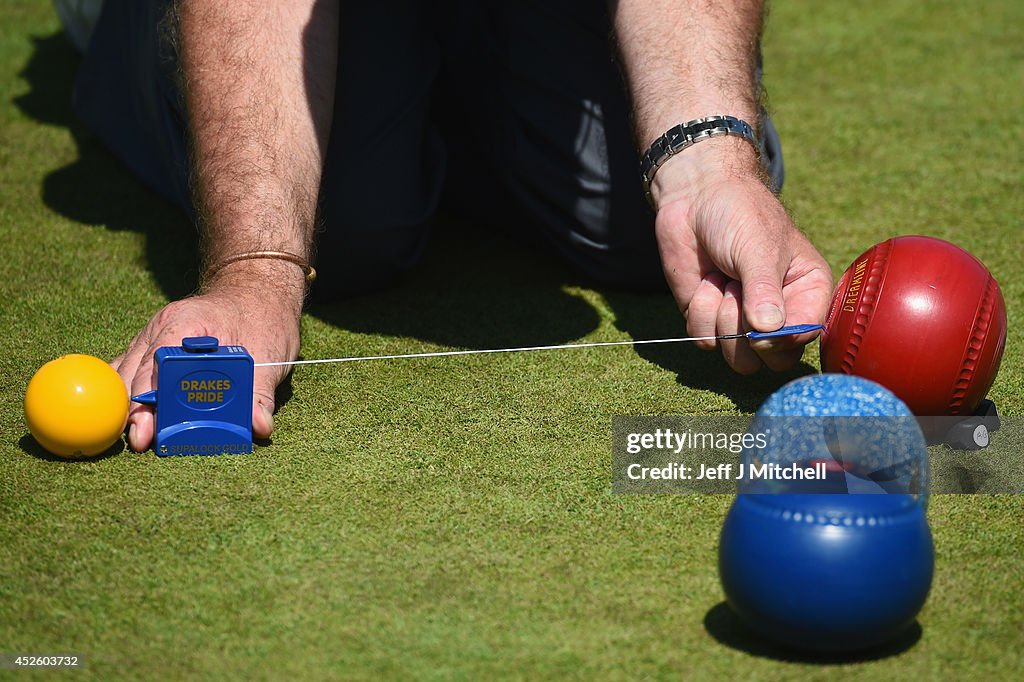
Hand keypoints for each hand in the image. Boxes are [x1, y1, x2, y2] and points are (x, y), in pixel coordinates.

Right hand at [111, 265, 302, 450]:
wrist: (258, 294)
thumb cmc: (262, 319)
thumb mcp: (268, 356)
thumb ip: (260, 394)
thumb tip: (259, 427)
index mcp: (183, 323)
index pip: (156, 365)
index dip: (150, 400)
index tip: (149, 431)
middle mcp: (159, 329)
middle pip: (134, 374)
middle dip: (136, 411)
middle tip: (142, 443)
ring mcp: (152, 338)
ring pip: (127, 376)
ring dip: (133, 406)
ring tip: (140, 437)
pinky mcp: (152, 349)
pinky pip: (132, 374)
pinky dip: (135, 396)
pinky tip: (140, 418)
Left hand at [651, 139, 832, 373]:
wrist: (694, 199)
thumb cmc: (739, 215)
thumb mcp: (759, 248)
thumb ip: (764, 290)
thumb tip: (768, 333)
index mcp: (808, 293)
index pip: (806, 338)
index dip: (782, 338)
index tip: (762, 321)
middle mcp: (779, 315)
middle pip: (773, 361)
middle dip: (748, 336)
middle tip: (738, 294)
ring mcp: (743, 322)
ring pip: (736, 357)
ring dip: (722, 318)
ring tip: (723, 280)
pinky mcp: (710, 320)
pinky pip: (703, 338)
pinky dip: (700, 309)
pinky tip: (706, 281)